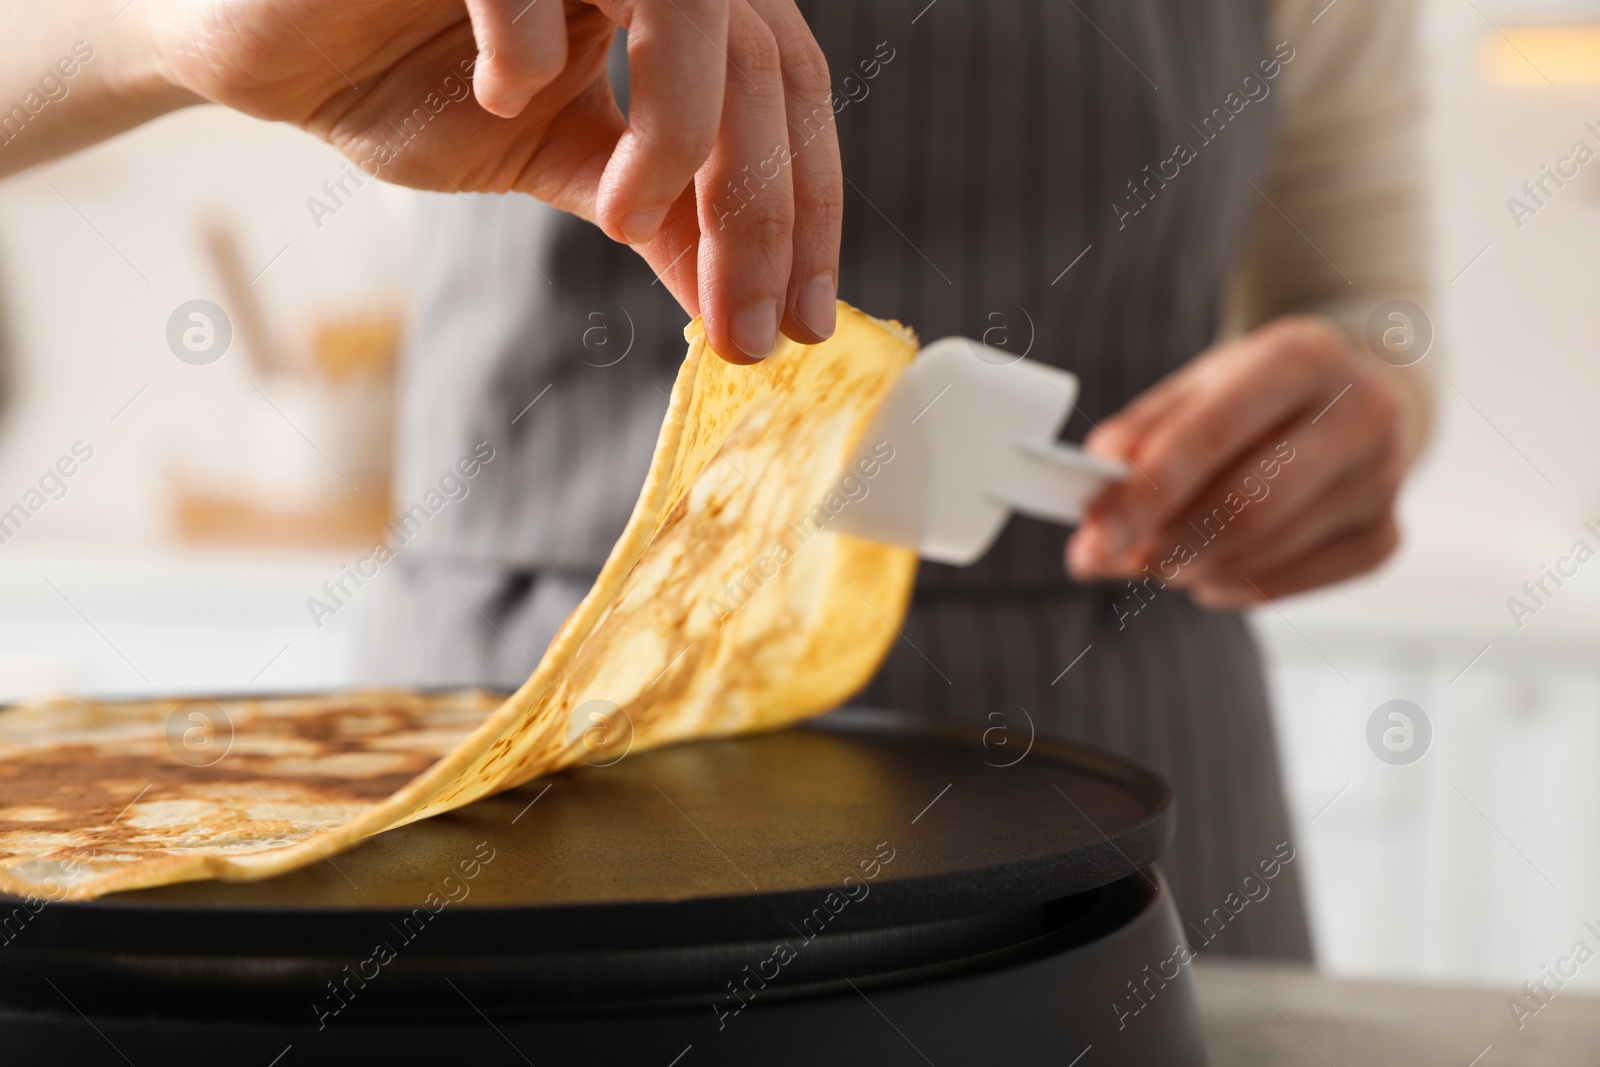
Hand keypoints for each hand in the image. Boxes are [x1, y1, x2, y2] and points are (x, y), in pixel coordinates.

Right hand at [137, 0, 841, 360]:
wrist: (270, 47)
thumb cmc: (410, 84)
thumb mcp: (559, 167)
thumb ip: (658, 219)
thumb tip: (743, 313)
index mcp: (674, 0)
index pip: (789, 90)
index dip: (806, 206)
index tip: (800, 324)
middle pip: (761, 63)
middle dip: (760, 212)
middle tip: (742, 328)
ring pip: (689, 4)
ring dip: (678, 132)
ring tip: (623, 216)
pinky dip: (529, 45)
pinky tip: (500, 97)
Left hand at [1065, 316, 1427, 607]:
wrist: (1359, 399)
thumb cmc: (1262, 394)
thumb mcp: (1202, 385)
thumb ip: (1144, 430)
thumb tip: (1098, 479)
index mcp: (1305, 356)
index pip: (1213, 436)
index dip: (1146, 494)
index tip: (1095, 534)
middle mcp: (1361, 414)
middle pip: (1247, 506)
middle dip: (1165, 543)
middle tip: (1112, 558)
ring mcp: (1383, 481)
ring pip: (1263, 554)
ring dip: (1189, 568)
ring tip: (1155, 556)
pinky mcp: (1385, 537)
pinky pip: (1287, 586)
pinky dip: (1229, 586)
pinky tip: (1207, 568)